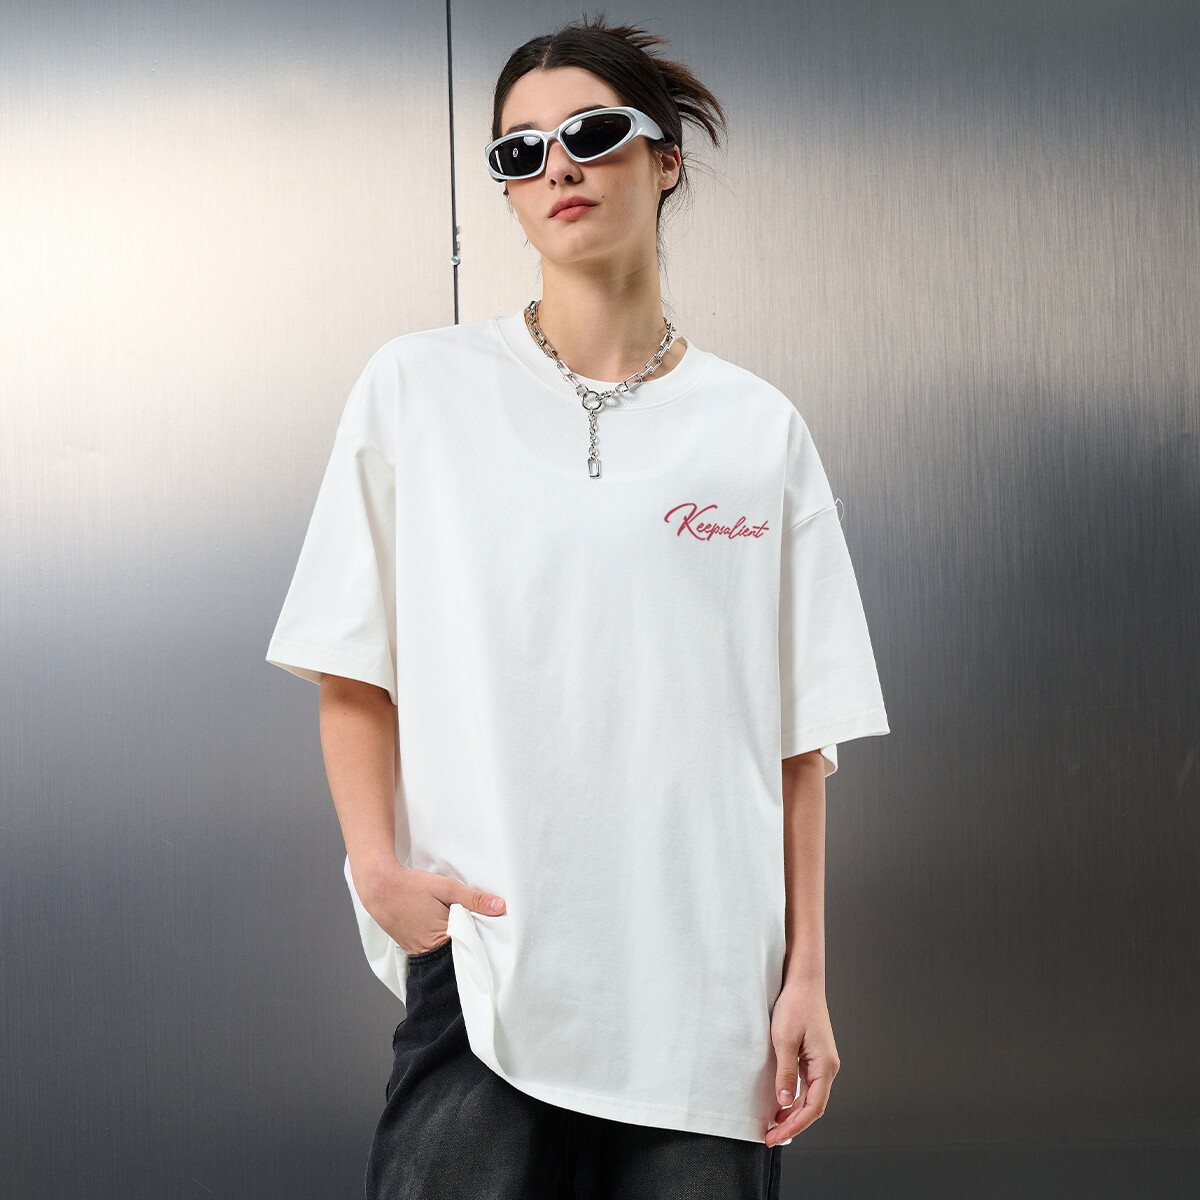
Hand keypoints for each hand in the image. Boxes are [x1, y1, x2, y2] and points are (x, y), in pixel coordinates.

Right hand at [352, 855, 506, 955]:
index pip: (470, 950)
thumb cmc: (412, 887)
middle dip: (466, 944)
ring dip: (452, 943)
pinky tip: (441, 929)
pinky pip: (429, 950)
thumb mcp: (447, 888)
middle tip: (474, 929)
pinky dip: (437, 942)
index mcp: (442, 938)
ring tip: (457, 928)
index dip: (480, 942)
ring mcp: (416, 951)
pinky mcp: (409, 947)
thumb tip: (500, 907)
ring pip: (442, 952)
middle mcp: (428, 951)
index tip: (492, 938)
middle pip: (456, 953)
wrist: (379, 887)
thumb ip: (473, 899)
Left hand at [764, 976, 839, 1147]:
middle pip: (813, 1106)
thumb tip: (783, 1102)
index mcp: (825, 1066)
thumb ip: (785, 1073)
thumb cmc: (795, 1006)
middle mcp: (828, 1067)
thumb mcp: (784, 1040)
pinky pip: (806, 1084)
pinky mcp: (813, 1056)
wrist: (802, 981)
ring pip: (810, 1097)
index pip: (813, 1108)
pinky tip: (780, 1102)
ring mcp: (822, 1062)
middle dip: (792, 1124)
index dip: (793, 1126)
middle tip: (769, 1136)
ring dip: (793, 1112)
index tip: (774, 1136)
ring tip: (772, 1124)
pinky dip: (794, 1097)